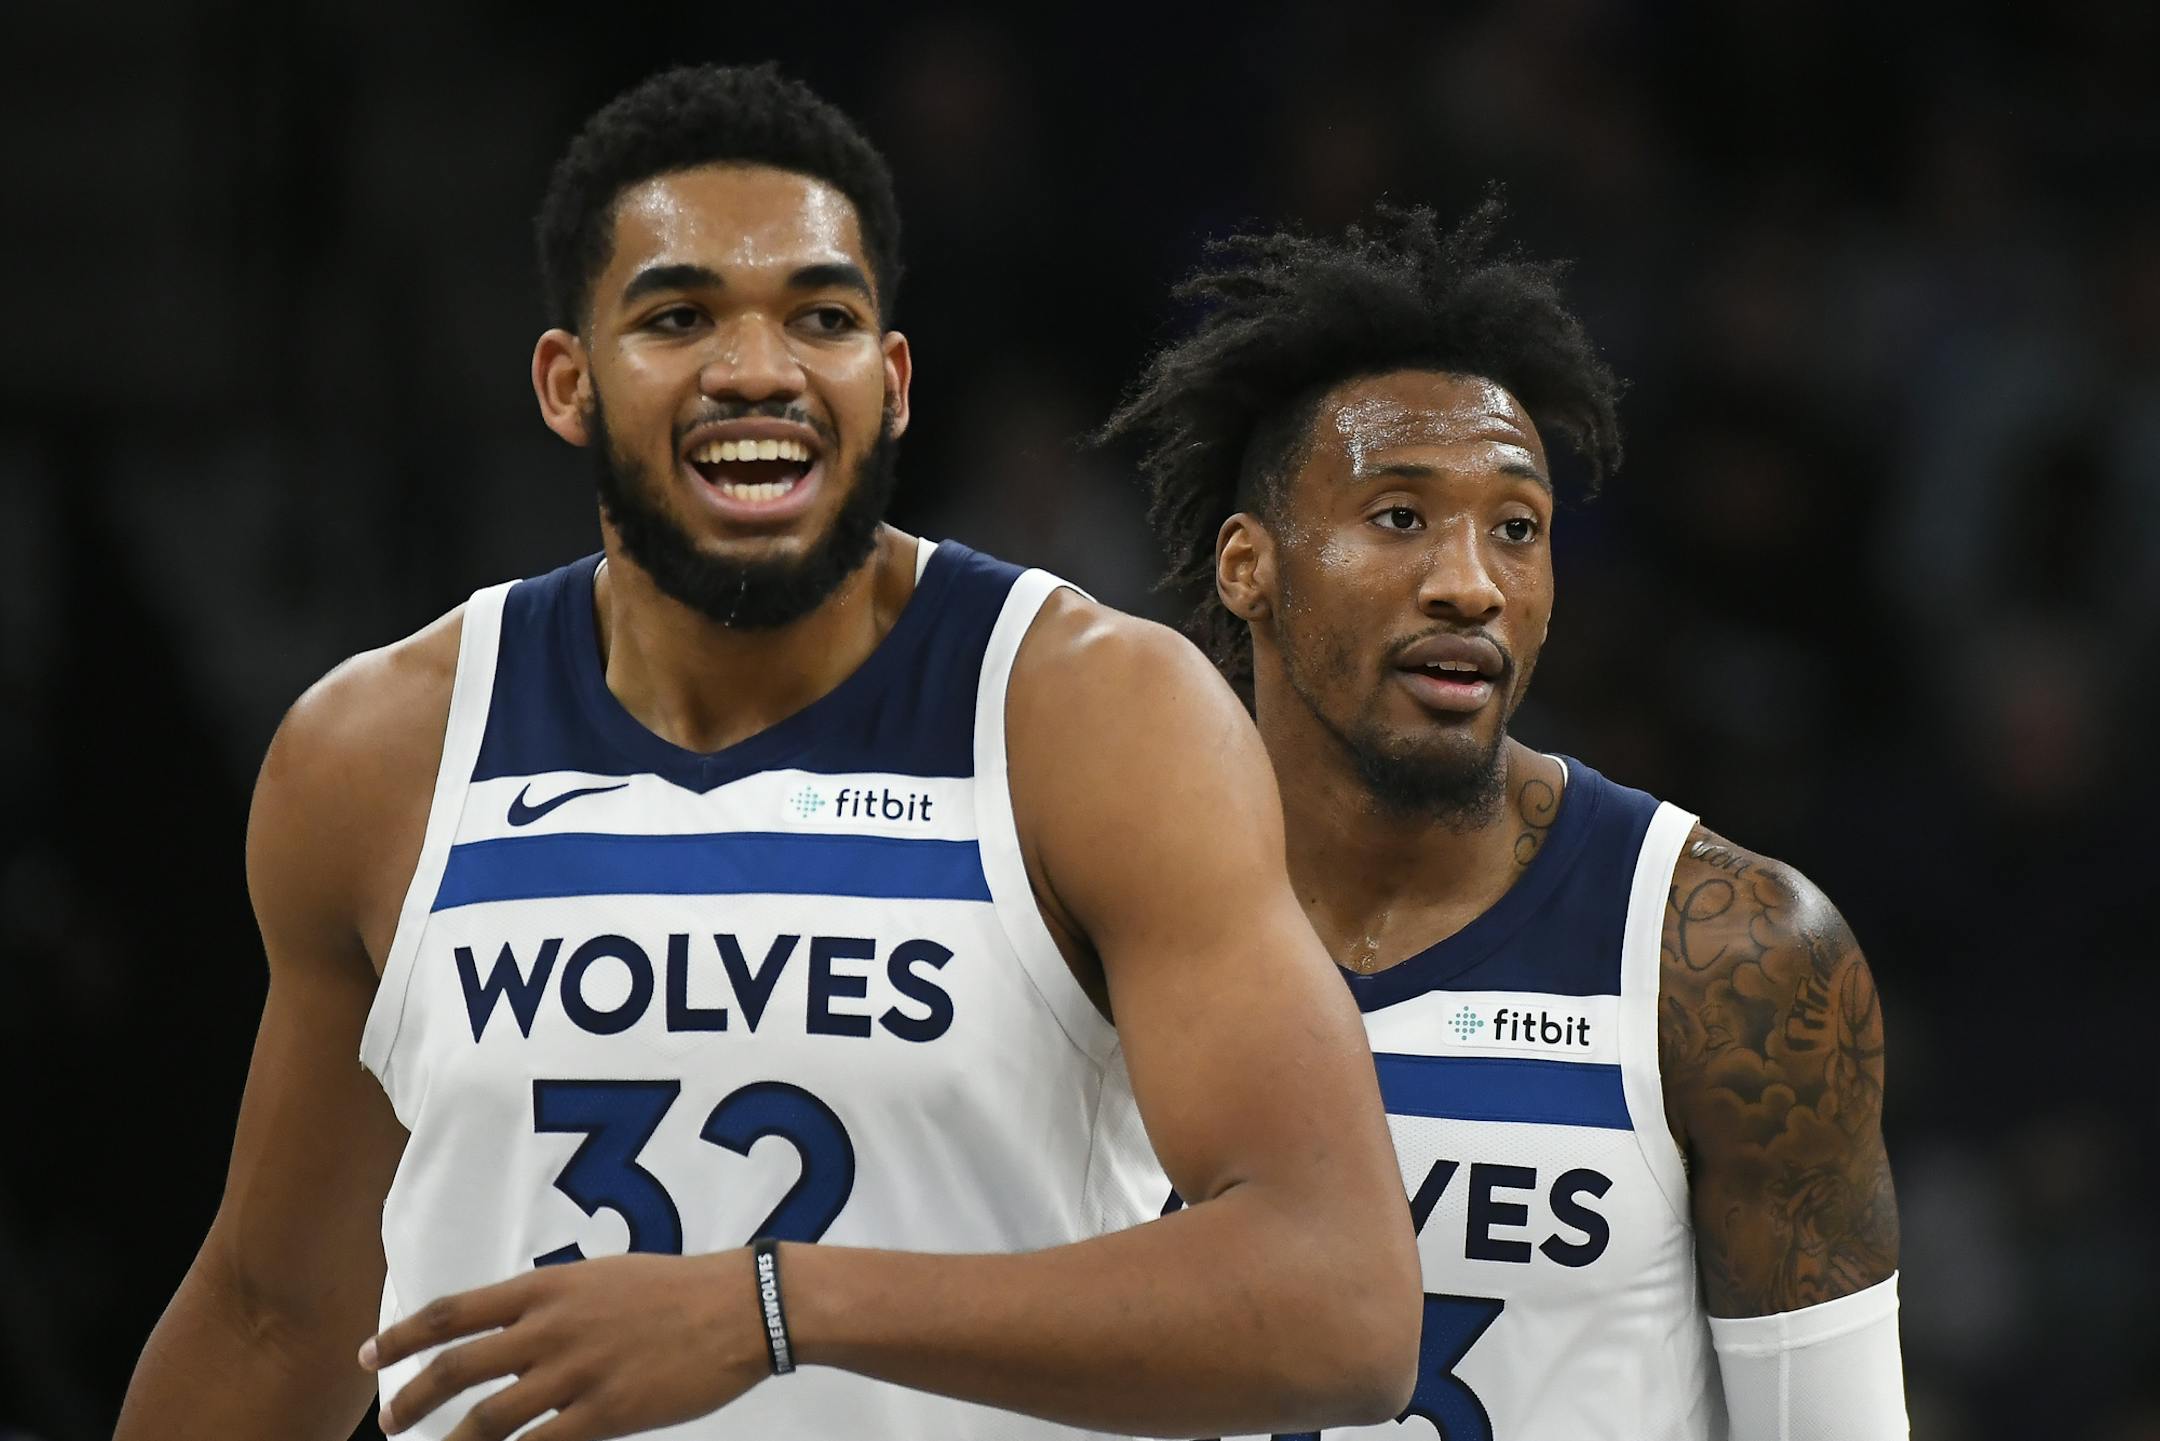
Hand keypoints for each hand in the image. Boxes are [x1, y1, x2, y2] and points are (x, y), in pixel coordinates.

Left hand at [360, 1249, 770, 1440]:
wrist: (738, 1308)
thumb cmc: (677, 1289)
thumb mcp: (603, 1277)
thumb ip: (554, 1301)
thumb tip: (517, 1328)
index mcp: (548, 1288)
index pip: (454, 1312)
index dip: (402, 1335)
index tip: (372, 1356)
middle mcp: (549, 1329)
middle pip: (455, 1368)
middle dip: (410, 1399)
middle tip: (389, 1421)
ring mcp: (575, 1374)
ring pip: (487, 1420)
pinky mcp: (605, 1414)